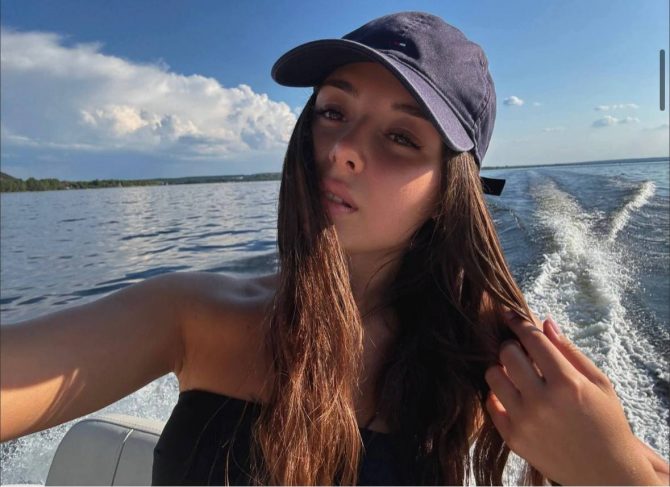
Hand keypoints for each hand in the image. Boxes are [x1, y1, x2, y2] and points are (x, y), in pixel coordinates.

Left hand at [484, 313, 659, 484]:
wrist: (605, 472)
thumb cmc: (606, 422)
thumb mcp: (599, 383)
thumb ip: (569, 351)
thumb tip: (544, 322)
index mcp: (567, 384)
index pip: (532, 340)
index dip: (519, 323)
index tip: (511, 315)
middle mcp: (542, 402)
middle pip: (507, 354)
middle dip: (511, 347)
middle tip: (519, 351)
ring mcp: (525, 421)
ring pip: (492, 376)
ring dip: (501, 369)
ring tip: (515, 375)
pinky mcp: (513, 438)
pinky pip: (490, 404)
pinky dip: (498, 396)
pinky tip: (513, 396)